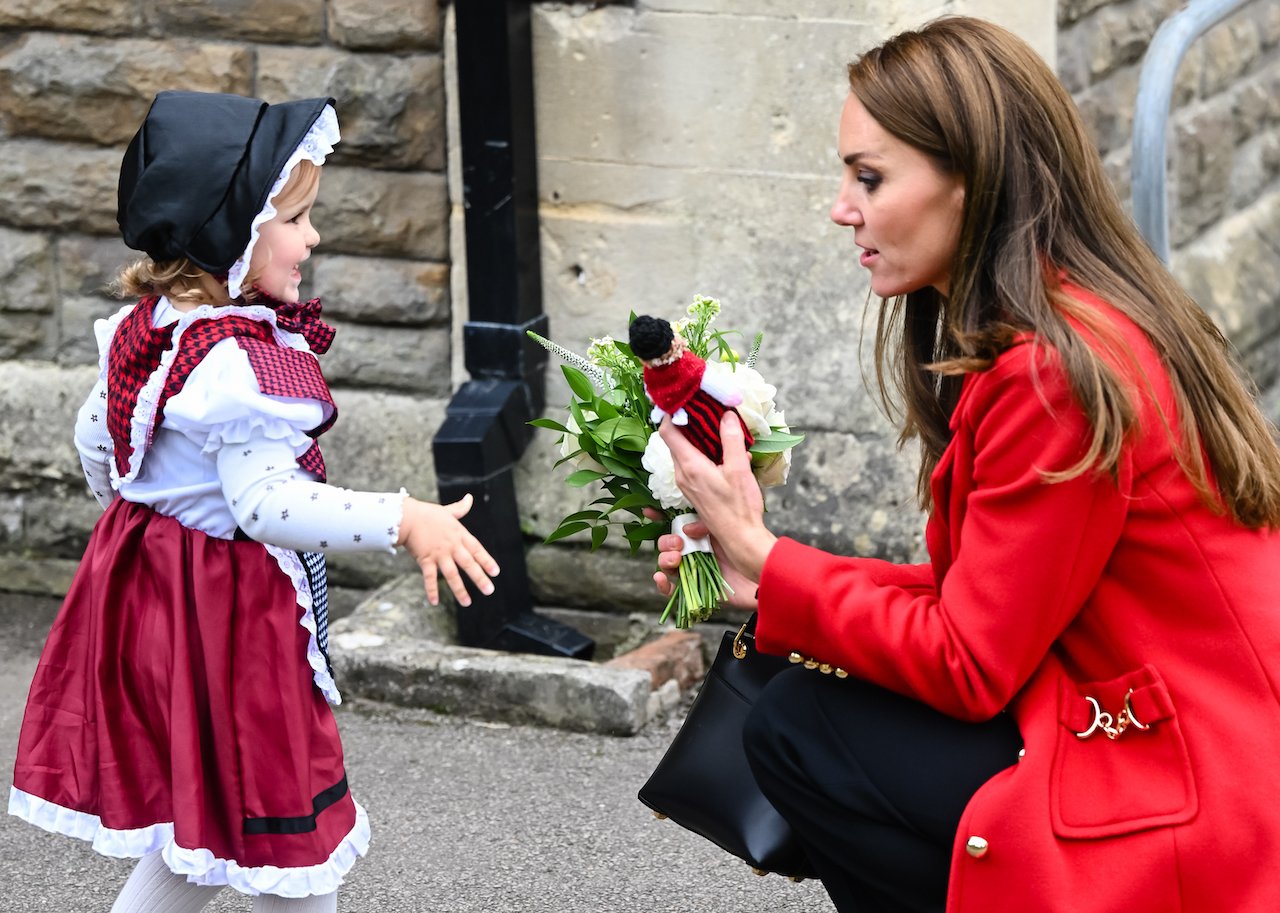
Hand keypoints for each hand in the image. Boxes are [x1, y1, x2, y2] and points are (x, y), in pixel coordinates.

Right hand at [397, 493, 499, 606]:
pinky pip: (429, 577)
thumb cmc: (427, 514)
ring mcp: (439, 554)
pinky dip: (432, 590)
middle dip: (479, 578)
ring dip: (459, 589)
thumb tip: (470, 497)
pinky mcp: (425, 559)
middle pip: (468, 564)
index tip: (496, 572)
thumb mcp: (448, 511)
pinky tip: (435, 602)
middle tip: (489, 590)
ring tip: (467, 602)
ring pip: (452, 574)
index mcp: (459, 535)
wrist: (407, 517)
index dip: (487, 561)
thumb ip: (461, 508)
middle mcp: (452, 546)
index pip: (477, 549)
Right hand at [648, 513, 759, 609]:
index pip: (674, 522)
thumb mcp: (725, 529)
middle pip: (666, 543)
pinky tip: (662, 578)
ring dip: (664, 559)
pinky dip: (662, 584)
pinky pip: (671, 589)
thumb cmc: (748, 550)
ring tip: (676, 559)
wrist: (761, 576)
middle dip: (665, 542)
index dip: (659, 517)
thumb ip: (706, 524)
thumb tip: (687, 529)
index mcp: (700, 533)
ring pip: (665, 563)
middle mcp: (693, 550)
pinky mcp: (693, 589)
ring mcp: (692, 569)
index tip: (649, 512)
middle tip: (678, 544)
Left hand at [657, 412, 777, 582]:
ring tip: (715, 427)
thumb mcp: (739, 468)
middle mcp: (682, 475)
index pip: (668, 432)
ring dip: (695, 440)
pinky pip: (690, 466)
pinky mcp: (694, 492)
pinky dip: (700, 454)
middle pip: (675, 441)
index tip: (685, 401)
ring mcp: (686, 485)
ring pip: (683, 454)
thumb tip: (727, 414)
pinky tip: (720, 452)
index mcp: (690, 466)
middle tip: (704, 410)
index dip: (672, 414)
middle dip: (687, 424)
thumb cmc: (739, 506)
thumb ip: (731, 439)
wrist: (740, 539)